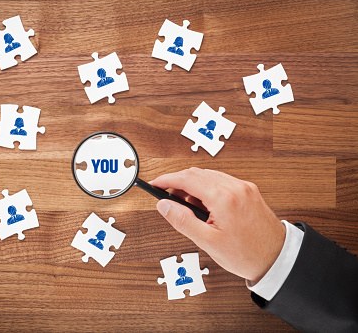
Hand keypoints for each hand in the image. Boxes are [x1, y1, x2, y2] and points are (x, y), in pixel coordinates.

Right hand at [150, 167, 285, 282]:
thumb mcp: (208, 242)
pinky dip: (207, 188)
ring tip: (187, 207)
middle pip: (197, 173)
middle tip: (167, 199)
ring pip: (209, 176)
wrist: (278, 259)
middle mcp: (235, 187)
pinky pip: (221, 181)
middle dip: (178, 183)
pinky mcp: (249, 191)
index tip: (154, 184)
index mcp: (224, 198)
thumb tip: (163, 205)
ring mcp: (244, 187)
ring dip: (193, 186)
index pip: (187, 179)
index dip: (166, 180)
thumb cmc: (246, 254)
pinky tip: (205, 205)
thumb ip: (182, 220)